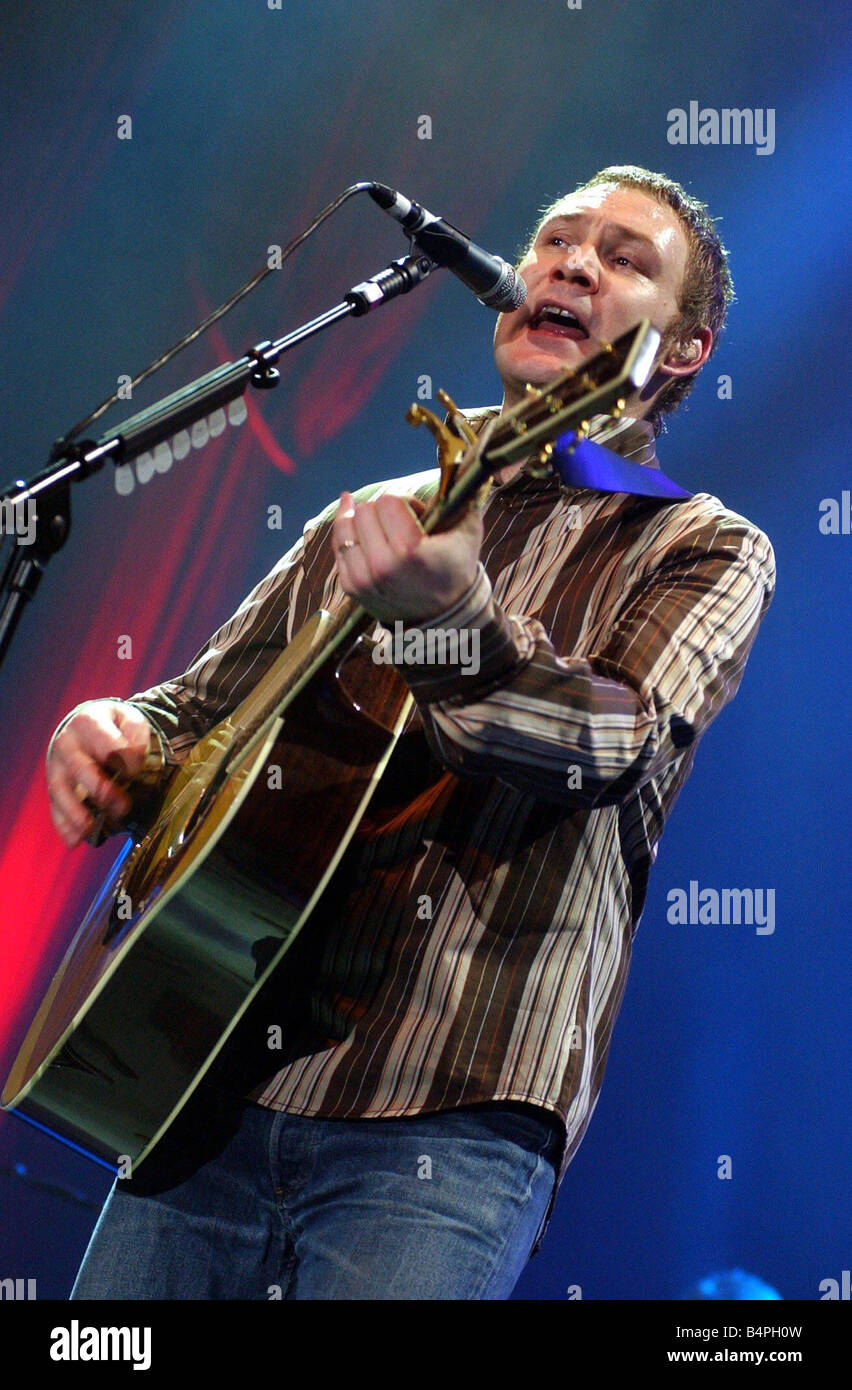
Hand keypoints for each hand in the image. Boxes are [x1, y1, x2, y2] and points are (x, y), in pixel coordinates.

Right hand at [46, 700, 153, 847]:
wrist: (85, 725)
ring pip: (61, 791)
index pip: (107, 745)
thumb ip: (137, 733)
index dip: (125, 761)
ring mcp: (57, 766)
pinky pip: (54, 807)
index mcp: (88, 722)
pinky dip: (64, 825)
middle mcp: (67, 744)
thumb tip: (136, 755)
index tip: (137, 771)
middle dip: (103, 791)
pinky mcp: (55, 786)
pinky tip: (75, 840)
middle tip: (123, 807)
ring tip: (92, 829)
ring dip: (77, 813)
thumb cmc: (113, 726)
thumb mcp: (129, 719)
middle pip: (81, 770)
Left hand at [332, 491, 483, 624]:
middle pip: (364, 510)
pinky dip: (350, 537)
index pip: (388, 501)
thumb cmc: (456, 567)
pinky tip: (364, 536)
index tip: (418, 519)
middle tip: (401, 528)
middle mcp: (382, 567)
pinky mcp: (350, 586)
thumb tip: (459, 456)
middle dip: (382, 512)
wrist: (444, 615)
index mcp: (410, 551)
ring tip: (382, 530)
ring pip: (345, 525)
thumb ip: (461, 493)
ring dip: (362, 521)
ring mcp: (362, 579)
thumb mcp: (467, 529)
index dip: (405, 504)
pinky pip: (339, 545)